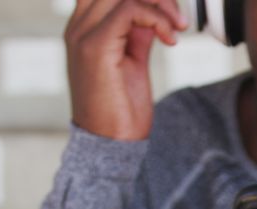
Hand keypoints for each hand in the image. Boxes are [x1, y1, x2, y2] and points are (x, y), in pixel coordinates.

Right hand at [64, 0, 187, 139]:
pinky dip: (158, 18)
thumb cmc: (120, 110)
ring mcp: (83, 35)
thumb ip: (137, 32)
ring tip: (178, 26)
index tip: (171, 13)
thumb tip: (155, 11)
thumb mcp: (132, 61)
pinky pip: (129, 9)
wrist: (110, 146)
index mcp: (83, 29)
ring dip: (161, 3)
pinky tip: (170, 39)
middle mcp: (78, 27)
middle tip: (178, 18)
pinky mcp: (95, 47)